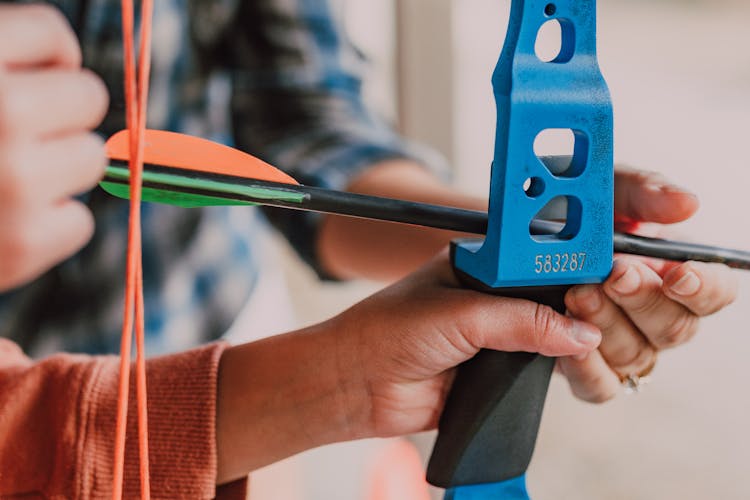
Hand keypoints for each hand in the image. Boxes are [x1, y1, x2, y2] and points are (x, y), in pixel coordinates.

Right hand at [0, 4, 107, 291]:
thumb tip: (67, 62)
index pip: (53, 36)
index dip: (45, 60)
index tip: (27, 79)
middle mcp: (1, 110)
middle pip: (88, 97)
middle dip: (57, 116)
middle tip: (9, 136)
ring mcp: (16, 179)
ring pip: (91, 158)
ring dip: (56, 171)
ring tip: (0, 179)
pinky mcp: (25, 241)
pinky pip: (78, 221)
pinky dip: (47, 227)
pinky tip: (1, 222)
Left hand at [216, 254, 600, 481]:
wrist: (357, 384)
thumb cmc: (388, 331)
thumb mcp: (457, 315)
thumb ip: (519, 321)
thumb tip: (580, 334)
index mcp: (492, 261)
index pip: (555, 254)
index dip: (589, 262)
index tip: (617, 273)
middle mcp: (506, 293)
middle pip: (573, 293)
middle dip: (597, 303)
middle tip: (600, 315)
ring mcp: (510, 332)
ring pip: (573, 334)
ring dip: (590, 341)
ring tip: (587, 347)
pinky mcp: (508, 371)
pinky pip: (556, 371)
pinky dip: (576, 371)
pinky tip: (575, 369)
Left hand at [560, 167, 738, 401]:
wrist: (492, 244)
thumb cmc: (552, 212)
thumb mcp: (595, 190)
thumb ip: (641, 193)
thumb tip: (687, 204)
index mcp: (665, 268)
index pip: (712, 290)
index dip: (704, 286)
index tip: (679, 274)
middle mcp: (648, 312)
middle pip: (675, 327)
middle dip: (643, 299)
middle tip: (614, 275)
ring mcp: (617, 344)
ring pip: (635, 354)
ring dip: (607, 323)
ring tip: (575, 293)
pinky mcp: (580, 369)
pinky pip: (599, 386)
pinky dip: (586, 366)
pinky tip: (568, 342)